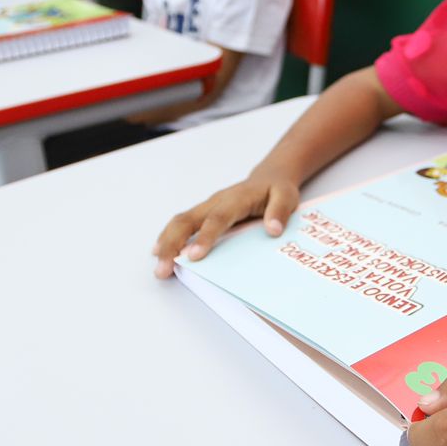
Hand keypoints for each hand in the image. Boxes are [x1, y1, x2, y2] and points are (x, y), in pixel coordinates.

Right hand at [151, 174, 301, 277]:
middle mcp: (215, 202)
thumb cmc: (277, 189)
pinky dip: (169, 238)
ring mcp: (207, 207)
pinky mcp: (203, 213)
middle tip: (163, 268)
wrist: (269, 177)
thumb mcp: (287, 196)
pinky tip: (160, 253)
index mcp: (236, 199)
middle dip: (172, 244)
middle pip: (187, 220)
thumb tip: (272, 230)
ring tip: (159, 267)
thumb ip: (279, 211)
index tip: (193, 256)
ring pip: (180, 222)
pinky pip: (182, 224)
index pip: (217, 218)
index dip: (204, 237)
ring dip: (166, 243)